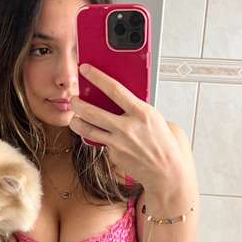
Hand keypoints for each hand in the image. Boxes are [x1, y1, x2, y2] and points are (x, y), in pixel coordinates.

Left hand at [69, 63, 183, 191]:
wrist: (167, 172)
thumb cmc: (166, 145)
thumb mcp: (157, 119)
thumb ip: (139, 109)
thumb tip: (121, 100)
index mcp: (142, 113)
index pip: (114, 89)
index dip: (97, 77)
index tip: (85, 69)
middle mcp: (127, 127)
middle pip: (91, 111)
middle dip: (77, 103)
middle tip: (73, 99)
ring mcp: (118, 143)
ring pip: (87, 129)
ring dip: (76, 121)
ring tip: (75, 117)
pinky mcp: (113, 155)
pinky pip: (99, 142)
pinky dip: (96, 137)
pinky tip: (97, 133)